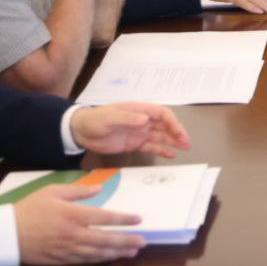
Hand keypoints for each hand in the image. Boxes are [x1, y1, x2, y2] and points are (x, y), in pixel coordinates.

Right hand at [15, 183, 144, 264]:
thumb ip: (79, 191)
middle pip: (106, 239)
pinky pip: (84, 261)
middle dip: (127, 241)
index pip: (106, 218)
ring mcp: (68, 249)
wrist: (7, 233)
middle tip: (143, 241)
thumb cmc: (30, 208)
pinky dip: (99, 260)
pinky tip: (109, 258)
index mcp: (74, 214)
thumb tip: (100, 188)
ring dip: (117, 252)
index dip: (124, 220)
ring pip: (98, 253)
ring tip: (132, 251)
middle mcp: (74, 233)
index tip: (139, 219)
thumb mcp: (53, 191)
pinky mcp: (60, 259)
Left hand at [70, 102, 190, 156]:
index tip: (179, 132)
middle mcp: (142, 120)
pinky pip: (151, 146)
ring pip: (161, 136)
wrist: (80, 131)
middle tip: (186, 143)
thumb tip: (146, 119)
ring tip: (184, 148)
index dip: (172, 122)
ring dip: (172, 141)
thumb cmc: (95, 119)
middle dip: (177, 133)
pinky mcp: (134, 144)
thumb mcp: (109, 117)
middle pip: (165, 125)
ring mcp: (139, 132)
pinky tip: (171, 155)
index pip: (161, 113)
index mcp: (139, 110)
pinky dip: (161, 150)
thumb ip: (128, 118)